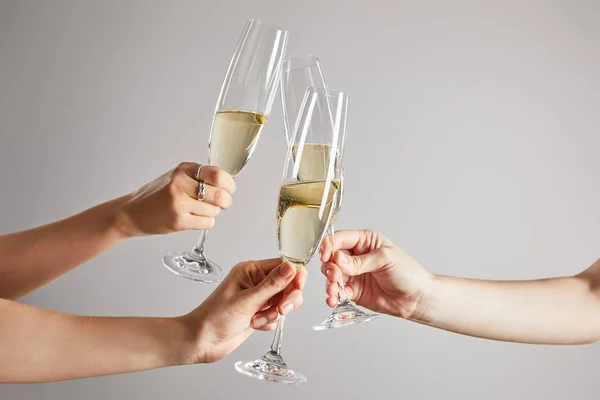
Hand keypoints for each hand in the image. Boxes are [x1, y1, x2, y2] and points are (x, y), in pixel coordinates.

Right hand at [116, 162, 235, 236]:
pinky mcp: (178, 220)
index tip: (229, 189)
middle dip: (226, 201)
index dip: (229, 184)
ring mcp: (179, 202)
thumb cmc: (157, 195)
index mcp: (183, 169)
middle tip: (223, 203)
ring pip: (215, 210)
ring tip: (199, 211)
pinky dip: (206, 222)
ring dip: (213, 213)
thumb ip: (203, 177)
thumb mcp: (178, 177)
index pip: (217, 174)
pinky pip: (207, 223)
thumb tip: (231, 177)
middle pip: (219, 194)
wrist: (132, 213)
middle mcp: (180, 183)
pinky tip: (194, 218)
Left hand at [182, 259, 306, 363]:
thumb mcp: (247, 300)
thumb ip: (272, 284)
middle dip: (287, 298)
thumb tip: (291, 267)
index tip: (298, 287)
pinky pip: (277, 315)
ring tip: (258, 319)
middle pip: (288, 284)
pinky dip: (269, 322)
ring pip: (283, 301)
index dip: (294, 275)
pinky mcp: (259, 313)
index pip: (283, 265)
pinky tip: (254, 325)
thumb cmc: (215, 318)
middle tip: (280, 309)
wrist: (202, 342)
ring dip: (275, 313)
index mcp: (251, 271)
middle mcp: (256, 282)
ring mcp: (258, 298)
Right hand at [320, 230, 432, 319]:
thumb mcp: (385, 259)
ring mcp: (354, 274)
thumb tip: (337, 260)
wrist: (417, 298)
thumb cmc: (408, 273)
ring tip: (334, 290)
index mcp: (365, 241)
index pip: (340, 239)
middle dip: (329, 267)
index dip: (329, 246)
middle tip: (335, 275)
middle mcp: (356, 256)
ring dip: (329, 283)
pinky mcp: (353, 291)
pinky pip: (337, 292)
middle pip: (331, 257)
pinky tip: (333, 299)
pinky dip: (333, 295)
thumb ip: (360, 261)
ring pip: (331, 275)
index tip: (326, 255)